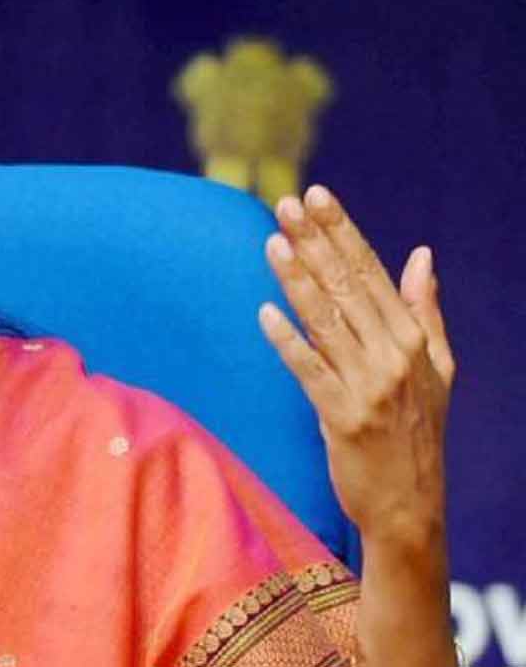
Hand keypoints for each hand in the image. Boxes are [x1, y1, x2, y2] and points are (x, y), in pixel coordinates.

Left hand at [257, 185, 455, 545]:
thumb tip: (421, 254)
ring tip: (272, 242)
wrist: (410, 506)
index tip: (317, 196)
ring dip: (297, 279)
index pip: (371, 273)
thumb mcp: (437, 369)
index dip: (342, 232)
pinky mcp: (343, 418)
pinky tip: (265, 313)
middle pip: (346, 288)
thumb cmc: (417, 433)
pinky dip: (288, 342)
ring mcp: (369, 387)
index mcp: (413, 339)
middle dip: (315, 242)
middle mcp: (393, 357)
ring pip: (326, 321)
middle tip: (285, 204)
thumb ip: (425, 310)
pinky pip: (310, 371)